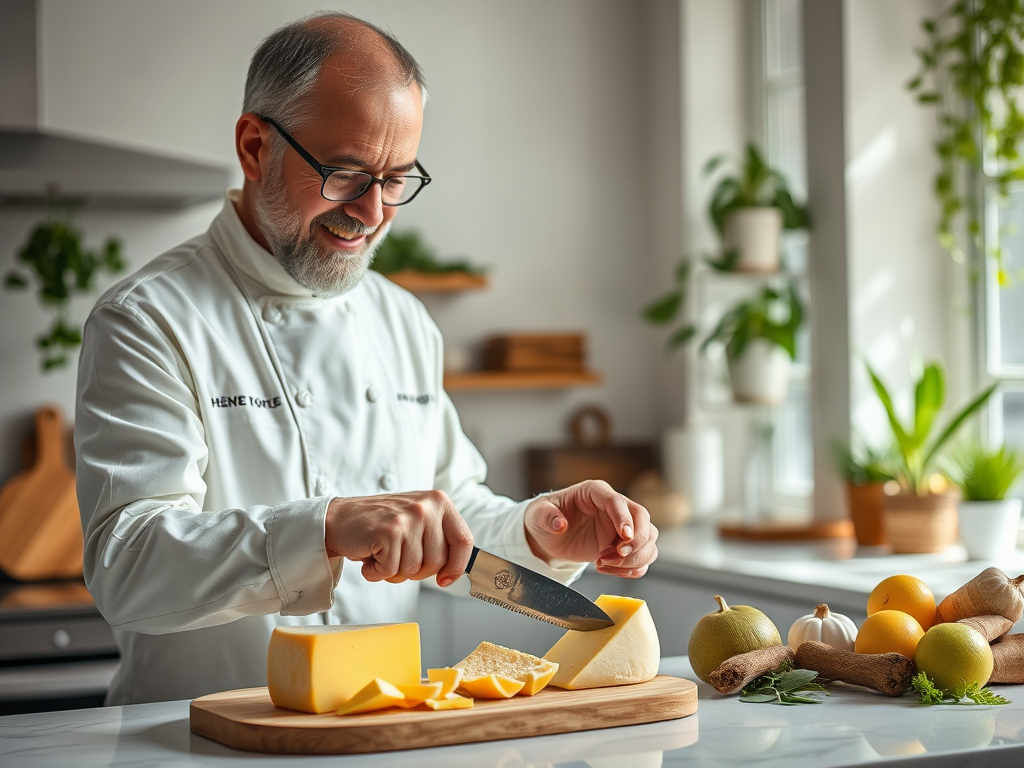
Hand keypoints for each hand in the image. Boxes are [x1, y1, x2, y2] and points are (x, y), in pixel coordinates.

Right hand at [324, 490, 473, 586]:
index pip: (464, 540)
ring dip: (394, 570)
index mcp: (440, 501)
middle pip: (438, 562)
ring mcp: (408, 518)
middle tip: (397, 557)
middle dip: (417, 571)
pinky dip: (376, 572)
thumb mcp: (418, 522)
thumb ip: (439, 539)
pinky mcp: (389, 532)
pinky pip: (391, 570)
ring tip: (382, 551)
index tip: (445, 579)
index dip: (456, 566)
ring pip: (414, 569)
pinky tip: (370, 554)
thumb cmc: (380, 525)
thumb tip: (458, 570)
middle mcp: (427, 506)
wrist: (339, 519)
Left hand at [524, 480, 657, 576]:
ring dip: (634, 557)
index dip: (624, 517)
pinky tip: (610, 570)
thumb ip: (547, 516)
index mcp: (595, 492)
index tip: (625, 535)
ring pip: (648, 539)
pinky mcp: (623, 546)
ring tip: (604, 564)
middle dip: (636, 541)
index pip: (617, 501)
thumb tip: (559, 524)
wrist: (548, 536)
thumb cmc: (545, 517)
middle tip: (616, 556)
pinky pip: (642, 557)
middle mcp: (614, 507)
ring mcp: (621, 527)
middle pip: (642, 518)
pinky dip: (632, 568)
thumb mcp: (538, 514)